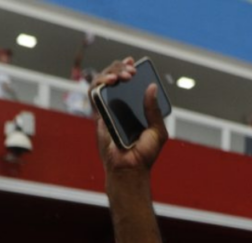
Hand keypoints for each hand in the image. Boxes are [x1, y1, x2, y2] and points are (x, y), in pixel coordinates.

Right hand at [92, 58, 168, 177]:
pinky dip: (99, 84)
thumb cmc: (144, 154)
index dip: (128, 69)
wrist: (130, 169)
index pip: (129, 83)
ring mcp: (108, 110)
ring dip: (109, 72)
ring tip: (121, 77)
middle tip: (131, 73)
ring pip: (101, 82)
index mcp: (134, 107)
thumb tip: (151, 87)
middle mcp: (120, 106)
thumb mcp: (158, 131)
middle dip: (121, 68)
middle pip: (114, 77)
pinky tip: (110, 82)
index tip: (134, 64)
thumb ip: (154, 110)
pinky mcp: (98, 116)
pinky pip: (93, 94)